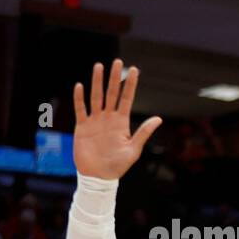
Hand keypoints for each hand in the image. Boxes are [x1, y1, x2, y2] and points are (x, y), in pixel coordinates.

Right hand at [72, 60, 162, 179]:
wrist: (99, 176)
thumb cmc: (118, 165)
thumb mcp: (134, 149)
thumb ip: (144, 132)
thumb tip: (158, 118)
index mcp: (122, 122)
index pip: (127, 99)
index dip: (130, 85)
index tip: (135, 70)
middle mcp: (109, 118)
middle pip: (112, 93)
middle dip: (115, 78)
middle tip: (118, 62)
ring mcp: (95, 121)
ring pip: (96, 97)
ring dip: (97, 82)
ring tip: (99, 66)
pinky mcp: (82, 126)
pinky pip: (81, 110)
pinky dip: (80, 98)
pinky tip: (80, 86)